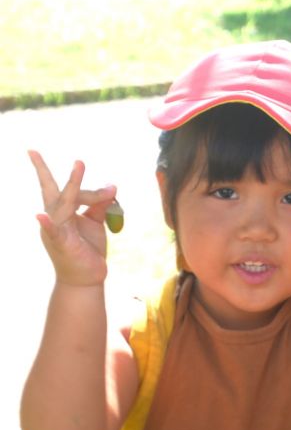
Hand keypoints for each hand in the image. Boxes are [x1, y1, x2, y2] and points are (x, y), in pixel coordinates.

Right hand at [29, 150, 116, 285]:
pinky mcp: (62, 244)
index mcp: (62, 212)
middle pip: (55, 192)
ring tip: (79, 166)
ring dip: (73, 186)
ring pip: (62, 205)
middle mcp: (55, 218)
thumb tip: (112, 187)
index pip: (65, 190)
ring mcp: (56, 230)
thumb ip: (101, 205)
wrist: (87, 278)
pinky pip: (53, 232)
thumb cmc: (88, 249)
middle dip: (43, 171)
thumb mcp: (96, 223)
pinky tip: (41, 216)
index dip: (72, 177)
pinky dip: (48, 224)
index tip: (67, 158)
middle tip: (39, 151)